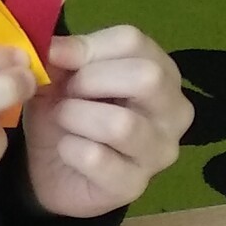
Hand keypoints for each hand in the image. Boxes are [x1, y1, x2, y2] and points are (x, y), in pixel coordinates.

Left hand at [23, 26, 191, 217]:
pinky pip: (95, 158)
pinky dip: (68, 149)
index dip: (86, 47)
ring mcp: (160, 151)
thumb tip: (55, 48)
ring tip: (63, 120)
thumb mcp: (61, 76)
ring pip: (122, 124)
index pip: (133, 41)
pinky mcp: (134, 185)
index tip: (57, 59)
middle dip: (90, 81)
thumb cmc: (67, 111)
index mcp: (160, 71)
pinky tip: (66, 150)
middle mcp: (174, 110)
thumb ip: (65, 57)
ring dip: (75, 116)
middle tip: (66, 93)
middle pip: (147, 77)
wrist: (52, 168)